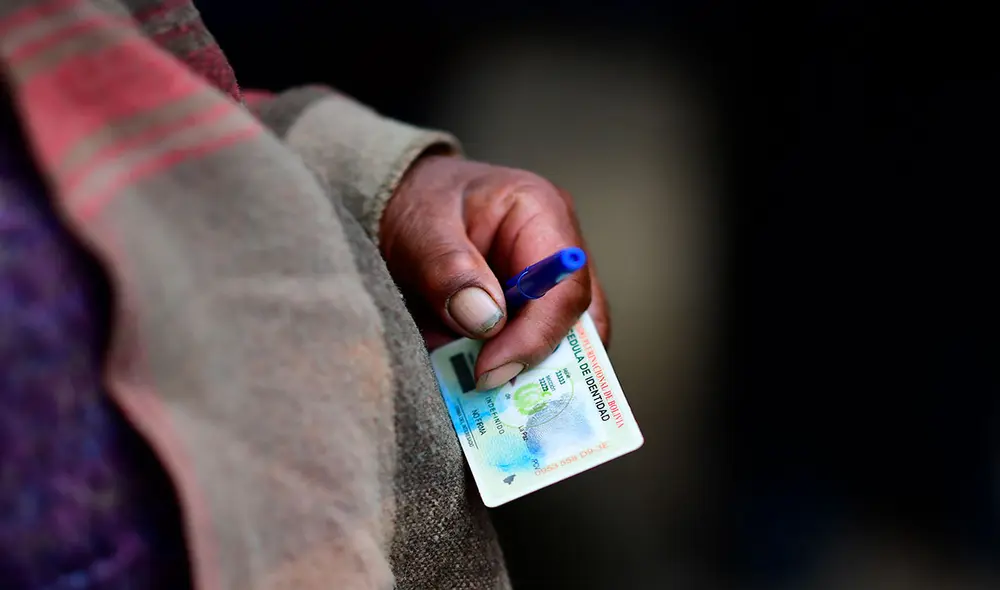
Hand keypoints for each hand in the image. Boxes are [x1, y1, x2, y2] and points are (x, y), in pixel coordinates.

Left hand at [380, 155, 610, 390]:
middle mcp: (555, 250)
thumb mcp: (420, 228)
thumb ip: (449, 271)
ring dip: (518, 371)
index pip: (565, 290)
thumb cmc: (415, 200)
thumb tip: (486, 322)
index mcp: (541, 213)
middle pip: (576, 324)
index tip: (490, 371)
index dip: (535, 339)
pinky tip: (465, 380)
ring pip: (557, 344)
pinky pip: (526, 348)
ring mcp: (545, 282)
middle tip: (492, 394)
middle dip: (538, 365)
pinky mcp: (525, 309)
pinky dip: (499, 369)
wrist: (399, 200)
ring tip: (471, 389)